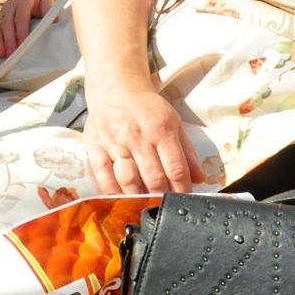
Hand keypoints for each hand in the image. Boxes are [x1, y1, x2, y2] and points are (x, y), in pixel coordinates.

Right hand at [0, 0, 52, 57]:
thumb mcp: (48, 4)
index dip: (21, 29)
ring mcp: (3, 12)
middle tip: (12, 53)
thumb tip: (54, 26)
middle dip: (9, 39)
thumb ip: (50, 13)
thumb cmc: (41, 4)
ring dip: (0, 42)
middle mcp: (11, 5)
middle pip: (7, 22)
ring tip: (3, 55)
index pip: (21, 15)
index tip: (23, 43)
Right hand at [82, 89, 205, 194]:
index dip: (182, 189)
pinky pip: (101, 173)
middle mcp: (138, 137)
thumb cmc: (147, 108)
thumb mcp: (173, 123)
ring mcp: (114, 142)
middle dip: (161, 197)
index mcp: (161, 130)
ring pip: (128, 179)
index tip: (184, 200)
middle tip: (165, 207)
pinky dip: (110, 190)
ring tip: (144, 206)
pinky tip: (118, 198)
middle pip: (153, 178)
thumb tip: (199, 179)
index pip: (175, 168)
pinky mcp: (95, 145)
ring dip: (138, 197)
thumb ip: (187, 152)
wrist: (116, 88)